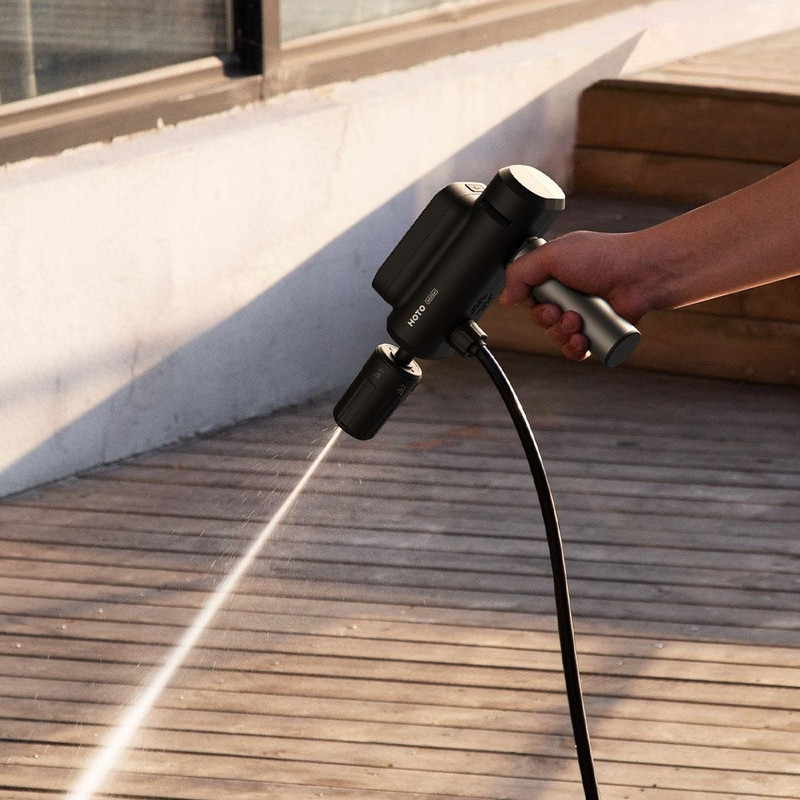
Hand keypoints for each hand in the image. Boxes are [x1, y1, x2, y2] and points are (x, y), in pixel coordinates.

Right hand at [500, 231, 653, 360]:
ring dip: (561, 333)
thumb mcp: (551, 255)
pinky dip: (574, 349)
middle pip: (541, 320)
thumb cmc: (604, 257)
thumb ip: (520, 272)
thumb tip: (506, 298)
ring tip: (577, 321)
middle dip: (547, 319)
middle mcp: (569, 296)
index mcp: (556, 276)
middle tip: (562, 310)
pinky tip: (581, 340)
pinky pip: (576, 351)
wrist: (641, 274)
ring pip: (556, 337)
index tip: (539, 300)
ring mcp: (584, 315)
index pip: (530, 298)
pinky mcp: (598, 332)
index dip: (531, 304)